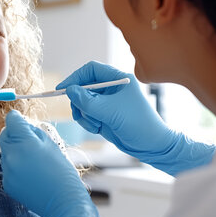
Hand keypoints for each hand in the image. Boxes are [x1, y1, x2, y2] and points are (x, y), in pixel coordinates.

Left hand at [0, 110, 102, 216]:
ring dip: (15, 152)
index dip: (17, 119)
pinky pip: (7, 169)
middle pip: (4, 135)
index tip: (21, 122)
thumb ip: (34, 132)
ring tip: (33, 163)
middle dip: (14, 135)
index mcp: (25, 142)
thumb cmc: (62, 172)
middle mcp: (12, 155)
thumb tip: (23, 126)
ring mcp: (7, 170)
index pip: (11, 120)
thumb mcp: (52, 145)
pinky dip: (15, 168)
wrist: (63, 202)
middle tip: (28, 141)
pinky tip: (30, 175)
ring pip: (6, 153)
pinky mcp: (6, 183)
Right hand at [57, 61, 215, 175]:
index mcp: (118, 79)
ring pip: (82, 103)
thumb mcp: (111, 111)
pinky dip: (87, 122)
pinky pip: (86, 115)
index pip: (91, 70)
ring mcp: (106, 102)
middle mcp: (111, 88)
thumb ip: (88, 100)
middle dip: (80, 102)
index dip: (75, 77)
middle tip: (81, 112)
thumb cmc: (138, 124)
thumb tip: (69, 90)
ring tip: (95, 124)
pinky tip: (98, 129)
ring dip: (84, 115)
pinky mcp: (103, 115)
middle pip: (83, 87)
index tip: (63, 89)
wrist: (152, 146)